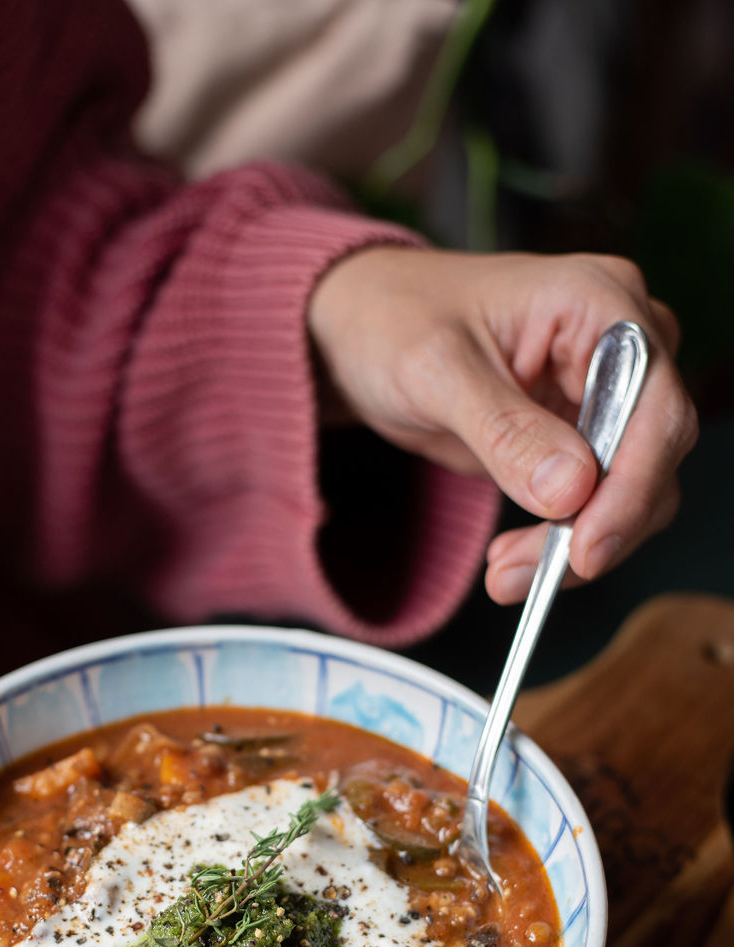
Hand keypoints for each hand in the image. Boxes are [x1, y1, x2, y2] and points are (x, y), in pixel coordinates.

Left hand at [307, 247, 698, 601]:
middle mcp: (620, 344)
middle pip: (653, 455)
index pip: (653, 406)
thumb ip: (505, 428)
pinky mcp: (583, 436)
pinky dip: (561, 539)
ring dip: (576, 544)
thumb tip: (570, 488)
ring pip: (632, 490)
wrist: (363, 331)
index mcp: (598, 301)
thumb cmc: (394, 320)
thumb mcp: (435, 369)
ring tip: (505, 572)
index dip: (631, 486)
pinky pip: (598, 501)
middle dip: (595, 526)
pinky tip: (513, 557)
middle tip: (522, 574)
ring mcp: (605, 392)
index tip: (586, 548)